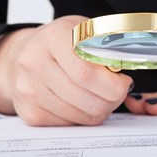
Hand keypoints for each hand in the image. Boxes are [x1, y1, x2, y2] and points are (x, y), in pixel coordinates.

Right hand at [0, 15, 133, 125]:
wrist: (26, 54)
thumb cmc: (64, 42)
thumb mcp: (86, 32)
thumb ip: (108, 47)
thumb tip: (130, 67)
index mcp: (53, 37)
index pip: (87, 72)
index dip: (113, 84)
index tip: (124, 82)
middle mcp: (35, 63)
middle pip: (87, 97)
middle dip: (113, 100)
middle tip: (118, 92)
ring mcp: (29, 90)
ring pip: (82, 115)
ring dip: (101, 110)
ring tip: (100, 95)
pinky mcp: (30, 112)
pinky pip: (71, 124)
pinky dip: (84, 117)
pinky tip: (82, 102)